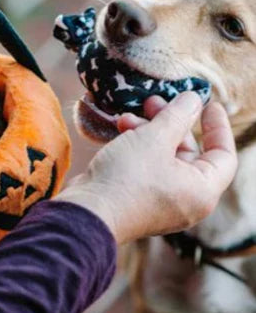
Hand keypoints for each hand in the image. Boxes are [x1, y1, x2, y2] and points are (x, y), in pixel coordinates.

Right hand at [55, 92, 236, 244]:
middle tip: (155, 101)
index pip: (223, 155)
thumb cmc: (127, 178)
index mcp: (202, 190)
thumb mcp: (155, 138)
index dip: (218, 127)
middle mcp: (186, 200)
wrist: (88, 212)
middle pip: (189, 153)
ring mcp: (162, 202)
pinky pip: (148, 169)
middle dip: (171, 123)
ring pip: (165, 158)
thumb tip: (193, 99)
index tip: (209, 104)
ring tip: (129, 116)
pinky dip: (139, 148)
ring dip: (150, 132)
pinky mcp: (140, 200)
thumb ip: (178, 116)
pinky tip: (121, 131)